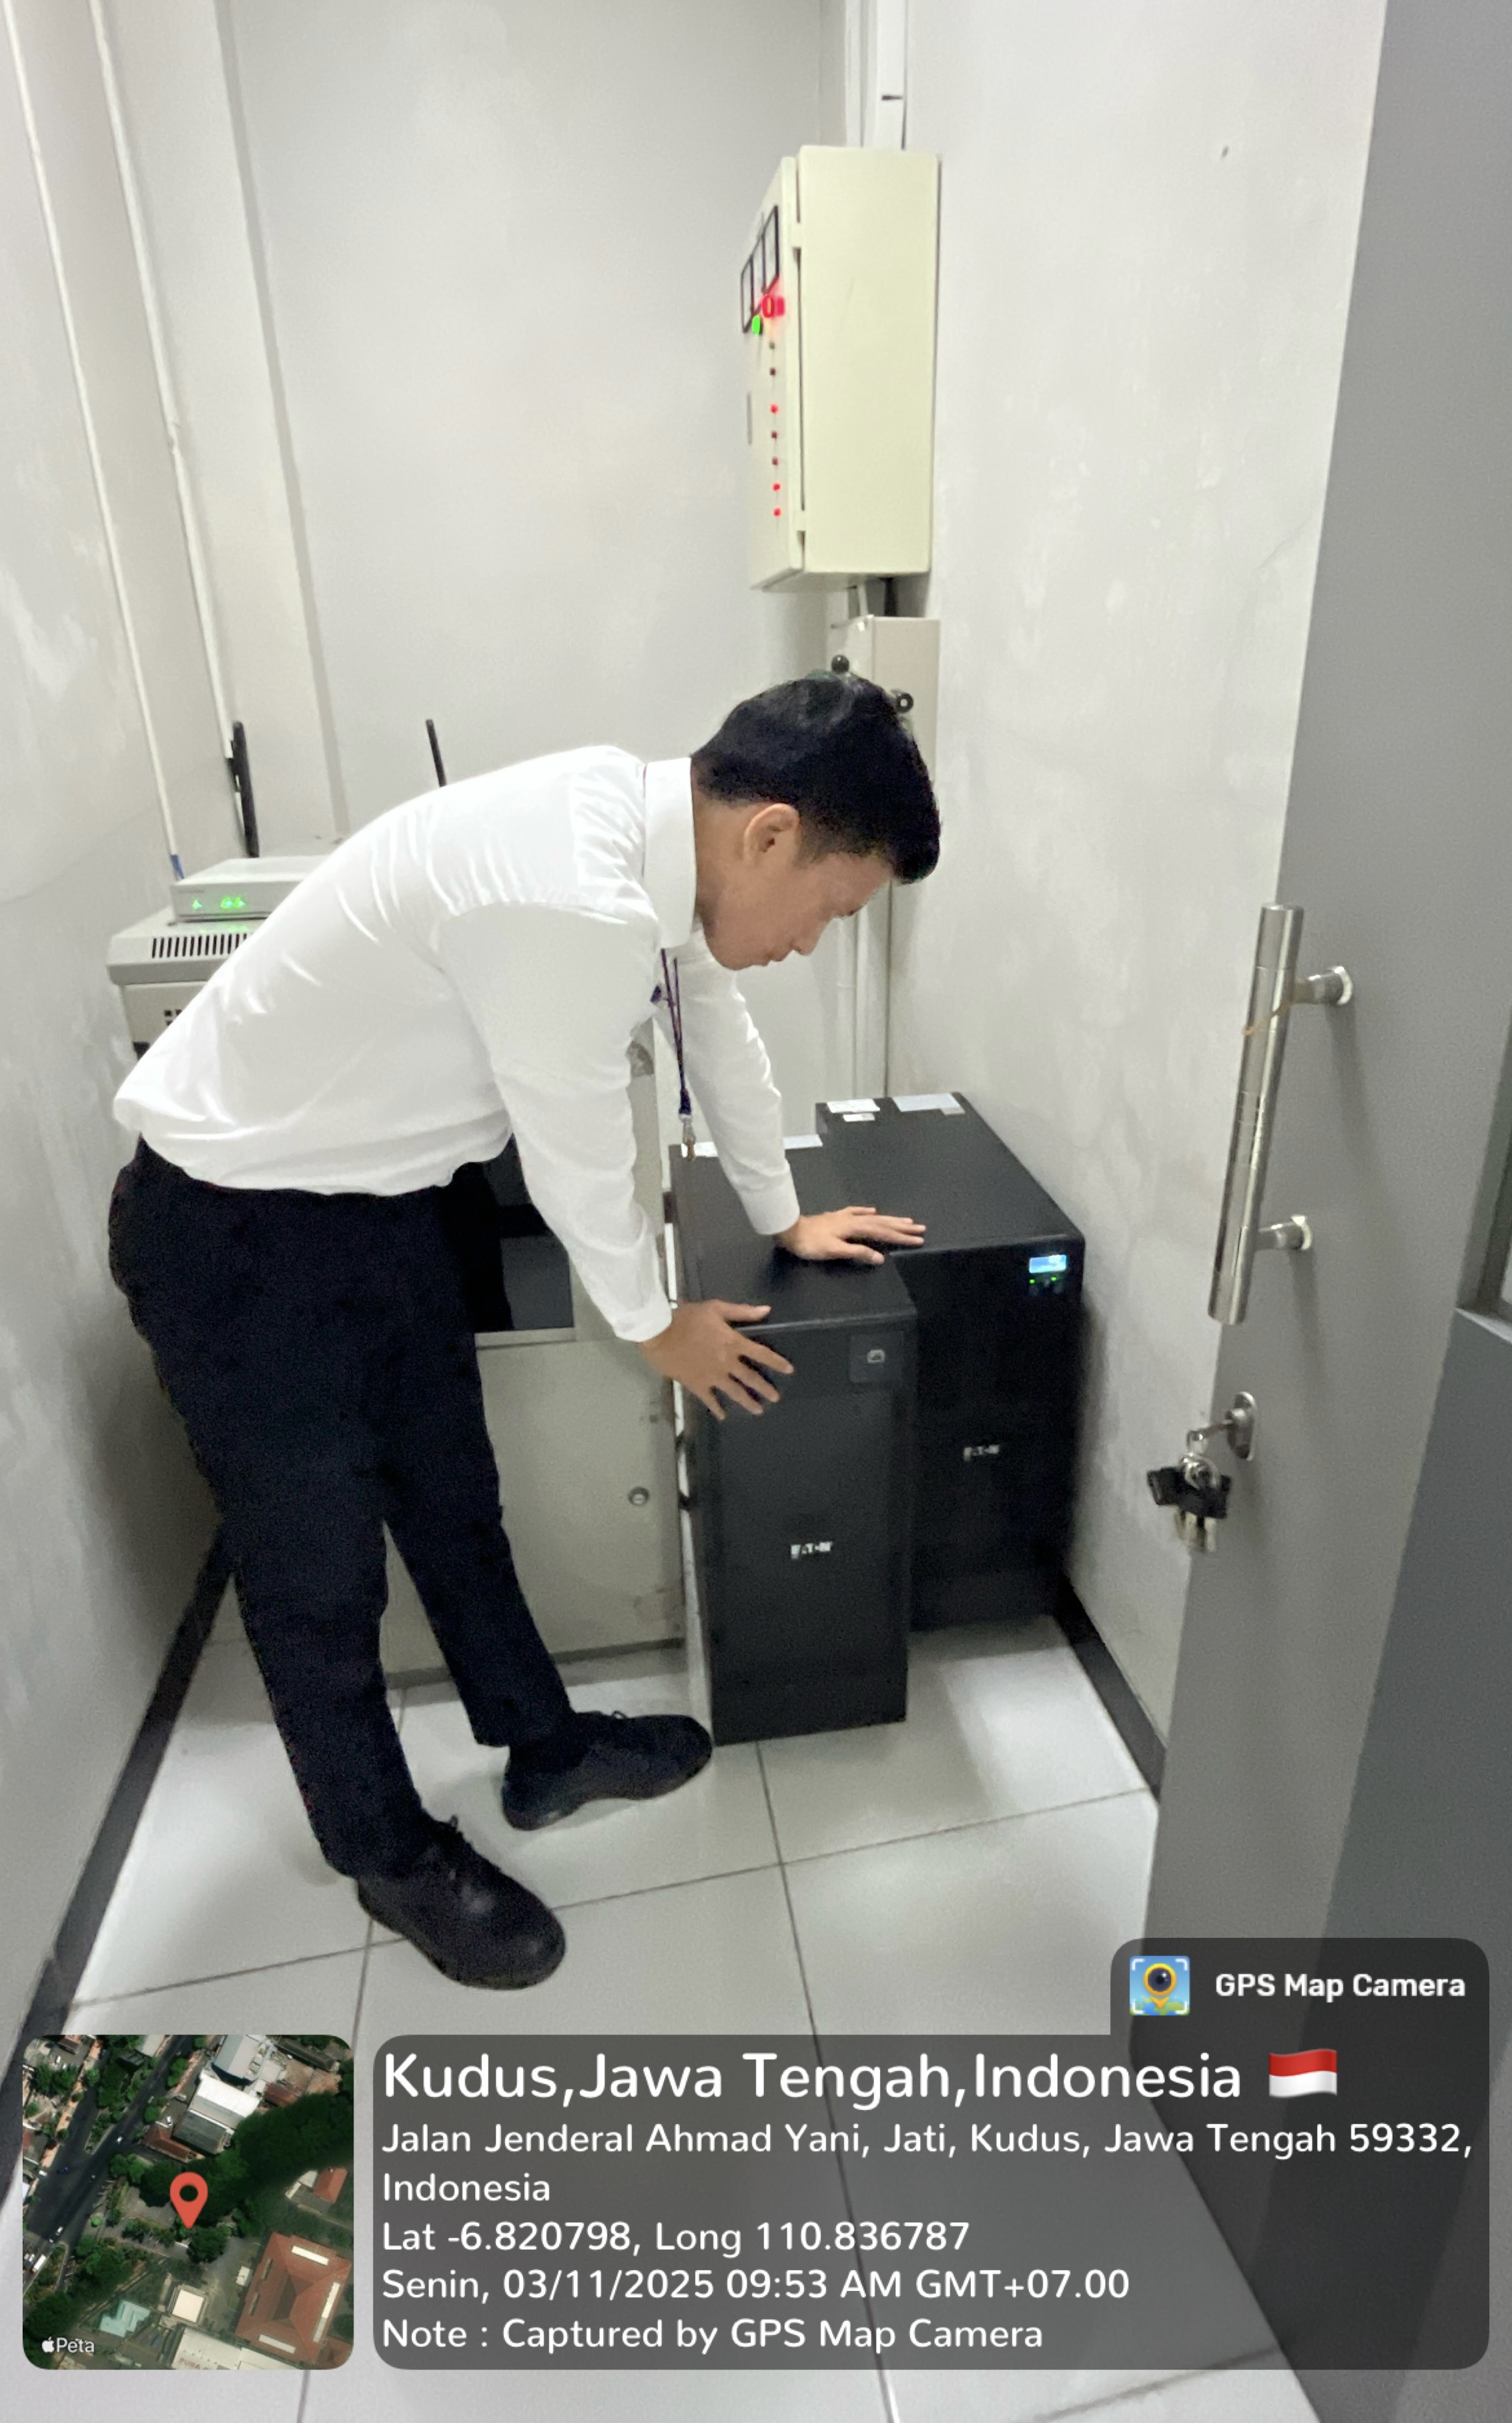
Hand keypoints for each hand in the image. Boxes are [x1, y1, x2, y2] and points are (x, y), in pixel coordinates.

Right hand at [638, 1300, 794, 1419]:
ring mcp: (713, 1376)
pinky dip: (717, 1408)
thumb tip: (766, 1311)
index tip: (789, 1370)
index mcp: (733, 1343)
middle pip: (751, 1378)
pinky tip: (723, 1415)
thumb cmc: (687, 1317)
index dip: (777, 1362)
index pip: (761, 1354)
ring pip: (735, 1392)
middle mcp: (727, 1362)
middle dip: (765, 1389)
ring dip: (748, 1402)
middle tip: (775, 1398)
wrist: (660, 1333)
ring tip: (758, 1411)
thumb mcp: (715, 1308)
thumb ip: (742, 1312)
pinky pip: (710, 1400)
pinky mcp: (698, 1385)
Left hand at [776, 1207, 925, 1266]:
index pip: (883, 1233)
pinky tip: (873, 1211)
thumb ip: (858, 1252)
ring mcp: (845, 1216)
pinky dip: (867, 1212)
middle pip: (882, 1223)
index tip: (918, 1240)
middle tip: (920, 1229)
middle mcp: (853, 1219)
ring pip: (874, 1217)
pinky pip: (857, 1212)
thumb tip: (880, 1257)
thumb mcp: (835, 1251)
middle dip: (902, 1227)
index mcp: (855, 1228)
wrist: (790, 1230)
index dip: (901, 1237)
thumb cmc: (811, 1244)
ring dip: (890, 1219)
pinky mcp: (837, 1216)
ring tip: (906, 1220)